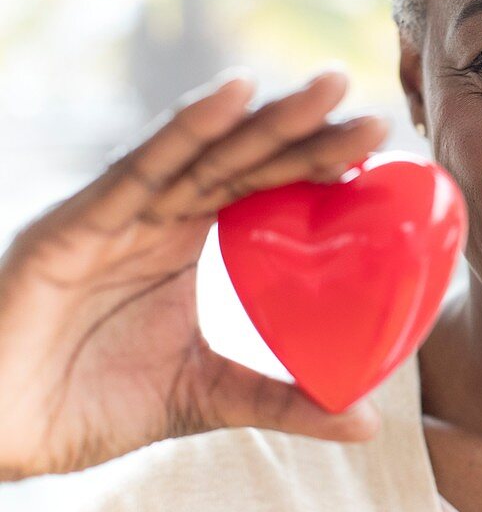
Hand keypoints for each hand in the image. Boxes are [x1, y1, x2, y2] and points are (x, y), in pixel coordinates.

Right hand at [0, 69, 387, 479]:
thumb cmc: (86, 404)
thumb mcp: (205, 397)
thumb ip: (282, 403)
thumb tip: (367, 423)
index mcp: (185, 241)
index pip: (263, 189)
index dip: (317, 166)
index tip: (377, 152)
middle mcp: (157, 215)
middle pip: (243, 161)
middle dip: (307, 133)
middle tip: (373, 117)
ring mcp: (118, 213)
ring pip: (203, 153)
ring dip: (266, 119)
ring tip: (328, 89)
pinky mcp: (75, 223)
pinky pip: (139, 168)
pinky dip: (186, 128)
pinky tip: (235, 95)